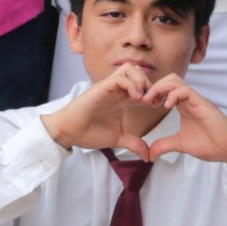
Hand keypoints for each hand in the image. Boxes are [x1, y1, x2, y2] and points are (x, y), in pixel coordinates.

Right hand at [40, 63, 157, 154]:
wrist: (69, 132)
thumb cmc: (88, 133)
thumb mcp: (118, 139)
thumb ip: (134, 144)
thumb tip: (148, 156)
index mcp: (120, 99)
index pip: (142, 85)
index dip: (153, 93)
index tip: (157, 106)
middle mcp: (116, 90)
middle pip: (138, 71)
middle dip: (150, 84)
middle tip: (151, 101)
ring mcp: (108, 87)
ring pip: (130, 68)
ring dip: (141, 81)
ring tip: (142, 98)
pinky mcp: (101, 88)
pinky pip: (120, 77)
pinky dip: (131, 84)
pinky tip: (134, 99)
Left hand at [133, 75, 226, 167]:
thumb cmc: (211, 144)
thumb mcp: (181, 144)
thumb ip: (165, 145)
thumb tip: (149, 154)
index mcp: (184, 105)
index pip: (166, 88)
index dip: (152, 92)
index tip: (143, 104)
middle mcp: (190, 99)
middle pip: (169, 79)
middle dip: (154, 86)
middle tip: (144, 100)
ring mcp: (197, 100)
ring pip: (176, 81)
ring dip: (161, 88)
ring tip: (153, 101)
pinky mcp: (203, 104)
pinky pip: (186, 90)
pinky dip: (173, 94)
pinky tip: (167, 106)